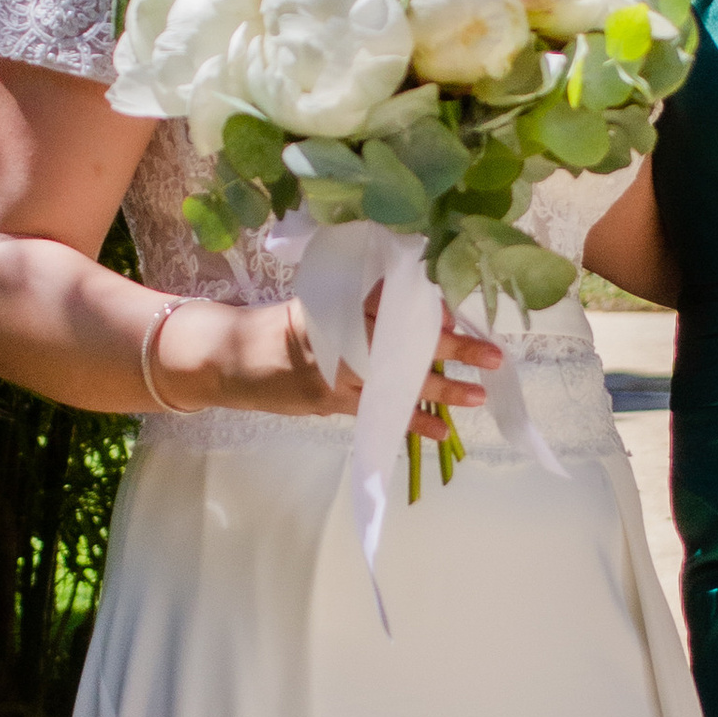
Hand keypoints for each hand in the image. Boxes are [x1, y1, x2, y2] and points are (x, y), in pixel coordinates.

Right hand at [153, 292, 503, 421]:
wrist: (225, 360)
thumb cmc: (277, 325)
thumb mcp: (317, 300)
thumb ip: (359, 296)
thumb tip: (417, 285)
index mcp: (335, 303)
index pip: (387, 299)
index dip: (425, 304)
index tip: (459, 307)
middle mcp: (337, 336)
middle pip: (402, 340)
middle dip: (450, 346)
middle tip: (492, 351)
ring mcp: (335, 374)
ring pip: (396, 380)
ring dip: (441, 388)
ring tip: (478, 393)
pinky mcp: (330, 402)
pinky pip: (378, 413)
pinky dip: (411, 423)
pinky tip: (443, 431)